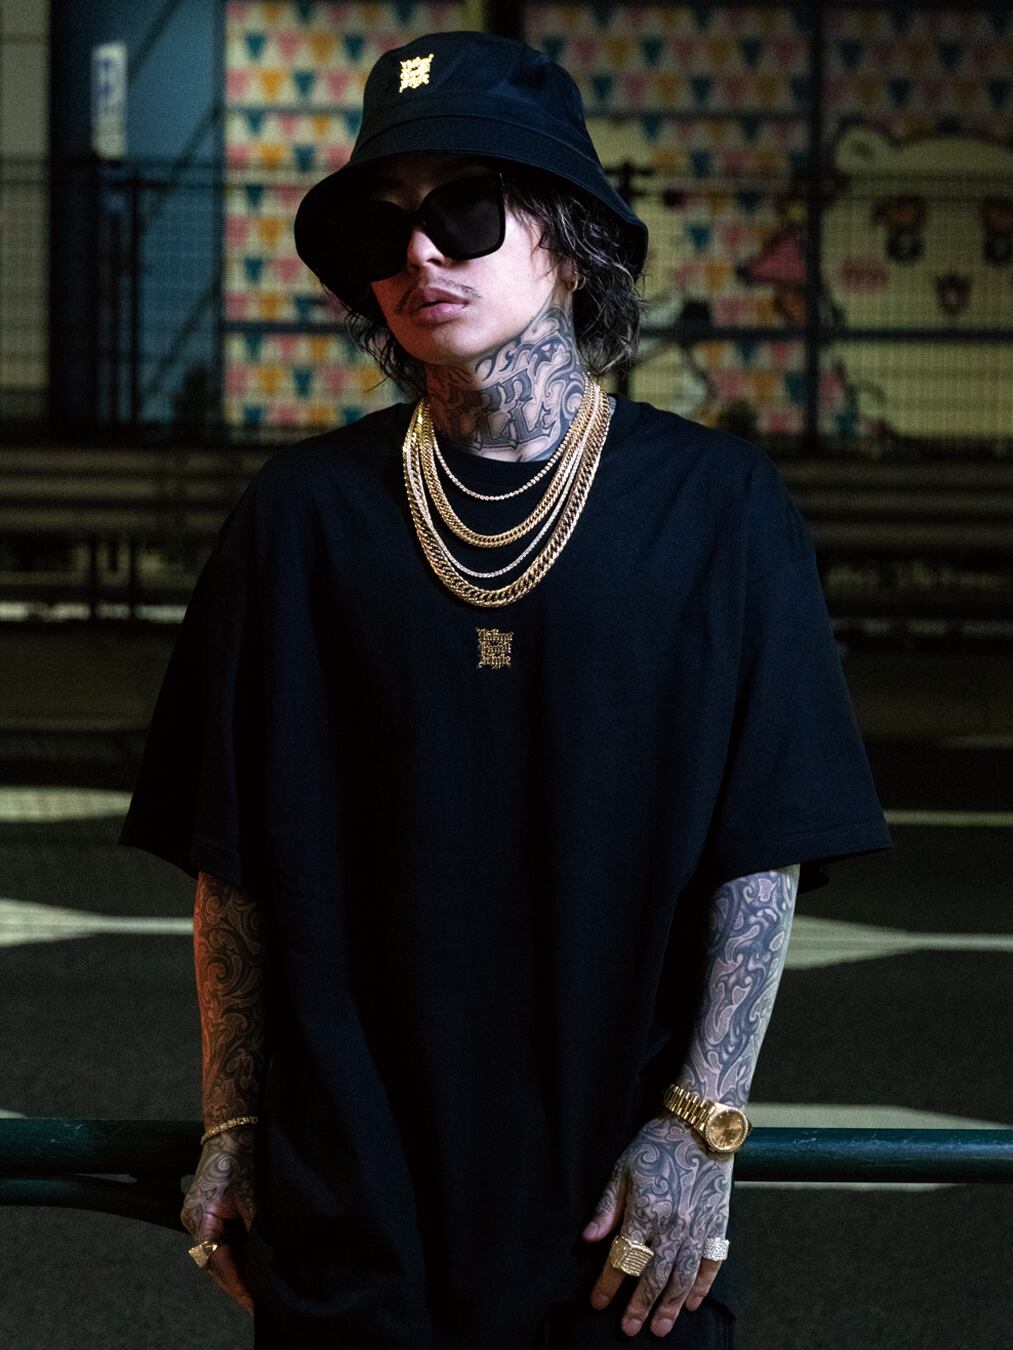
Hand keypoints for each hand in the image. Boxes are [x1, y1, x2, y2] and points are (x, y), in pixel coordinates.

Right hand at [180, 1128, 256, 1312]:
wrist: (232, 1126)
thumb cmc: (240, 1155)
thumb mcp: (252, 1196)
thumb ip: (257, 1230)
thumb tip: (270, 1260)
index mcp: (200, 1218)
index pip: (216, 1263)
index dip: (236, 1284)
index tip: (254, 1302)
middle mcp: (194, 1220)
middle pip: (213, 1262)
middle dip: (236, 1282)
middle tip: (257, 1303)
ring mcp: (199, 1215)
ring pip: (217, 1251)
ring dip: (235, 1267)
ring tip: (258, 1287)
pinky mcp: (208, 1209)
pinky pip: (219, 1238)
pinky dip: (235, 1251)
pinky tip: (252, 1262)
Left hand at [582, 1115, 730, 1338]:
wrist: (700, 1126)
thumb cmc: (657, 1144)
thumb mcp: (623, 1169)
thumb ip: (607, 1207)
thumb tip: (588, 1240)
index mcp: (646, 1211)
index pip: (623, 1258)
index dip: (607, 1283)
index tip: (597, 1302)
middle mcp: (673, 1225)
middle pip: (653, 1276)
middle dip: (638, 1305)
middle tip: (628, 1329)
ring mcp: (698, 1227)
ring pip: (683, 1278)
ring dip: (670, 1306)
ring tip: (659, 1327)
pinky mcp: (718, 1224)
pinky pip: (711, 1264)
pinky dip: (702, 1287)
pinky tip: (693, 1303)